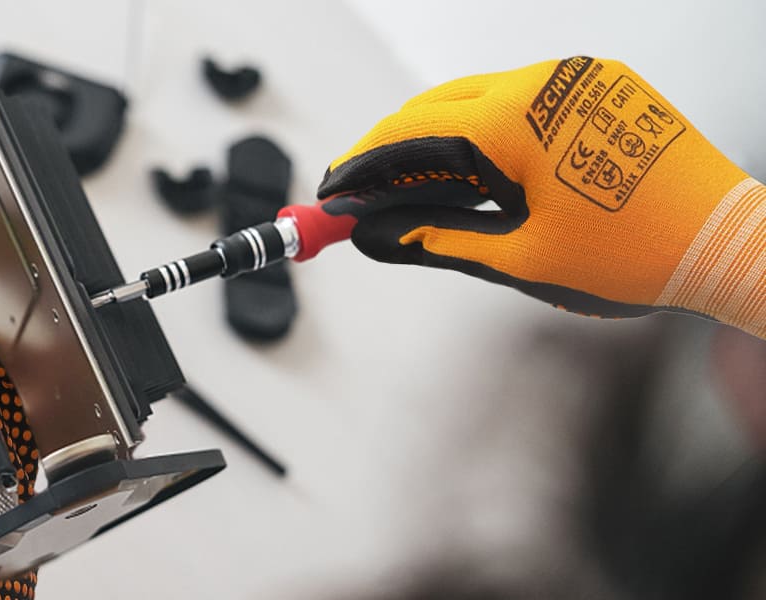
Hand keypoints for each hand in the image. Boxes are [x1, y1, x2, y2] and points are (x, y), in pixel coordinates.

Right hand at [318, 57, 763, 337]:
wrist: (726, 242)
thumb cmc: (635, 254)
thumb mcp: (520, 257)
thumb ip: (439, 240)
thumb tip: (380, 237)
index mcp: (518, 120)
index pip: (412, 133)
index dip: (363, 165)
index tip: (333, 190)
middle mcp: (546, 84)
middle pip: (439, 106)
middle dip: (393, 148)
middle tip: (360, 188)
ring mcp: (578, 81)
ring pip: (481, 98)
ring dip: (441, 138)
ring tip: (412, 187)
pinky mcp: (604, 88)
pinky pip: (527, 100)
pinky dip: (491, 130)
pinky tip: (476, 170)